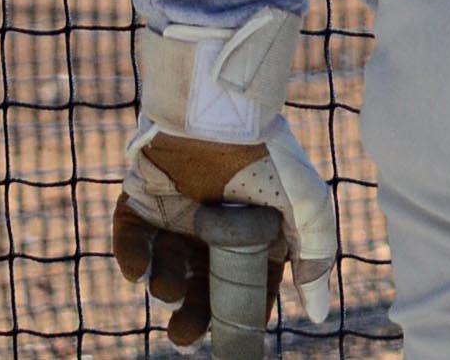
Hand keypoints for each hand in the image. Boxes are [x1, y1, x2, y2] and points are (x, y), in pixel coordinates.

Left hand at [116, 11, 341, 343]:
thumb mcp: (307, 208)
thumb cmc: (269, 158)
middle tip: (183, 336)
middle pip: (202, 282)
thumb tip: (318, 314)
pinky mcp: (142, 198)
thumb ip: (316, 258)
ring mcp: (178, 212)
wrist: (219, 112)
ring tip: (166, 293)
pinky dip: (132, 256)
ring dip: (164, 285)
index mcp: (256, 228)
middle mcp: (216, 225)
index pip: (249, 282)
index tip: (232, 340)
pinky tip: (137, 272)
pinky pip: (131, 237)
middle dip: (193, 313)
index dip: (241, 312)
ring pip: (167, 264)